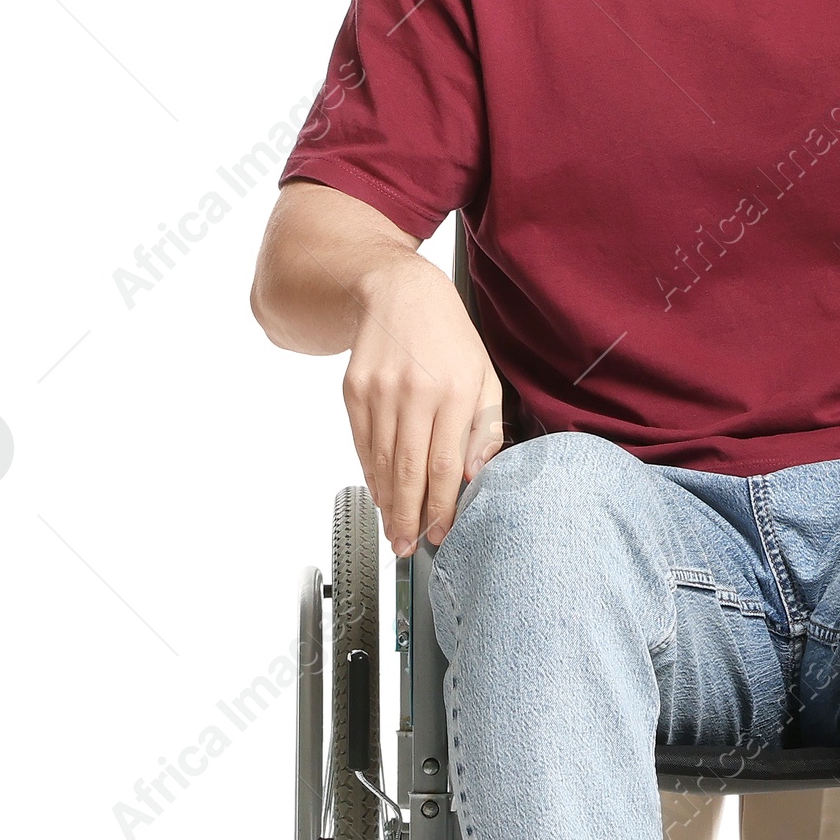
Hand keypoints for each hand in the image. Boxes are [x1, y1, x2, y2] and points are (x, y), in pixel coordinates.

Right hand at [342, 253, 504, 554]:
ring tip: (394, 530)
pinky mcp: (353, 389)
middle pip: (410, 470)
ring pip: (382, 461)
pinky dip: (370, 473)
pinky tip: (380, 492)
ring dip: (388, 502)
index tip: (442, 532)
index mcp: (456, 389)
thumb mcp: (484, 374)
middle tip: (408, 547)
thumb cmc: (448, 335)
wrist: (397, 292)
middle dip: (409, 517)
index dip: (442, 505)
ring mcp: (379, 390)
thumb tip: (475, 476)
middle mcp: (415, 391)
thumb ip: (486, 427)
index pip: (446, 464)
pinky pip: (362, 443)